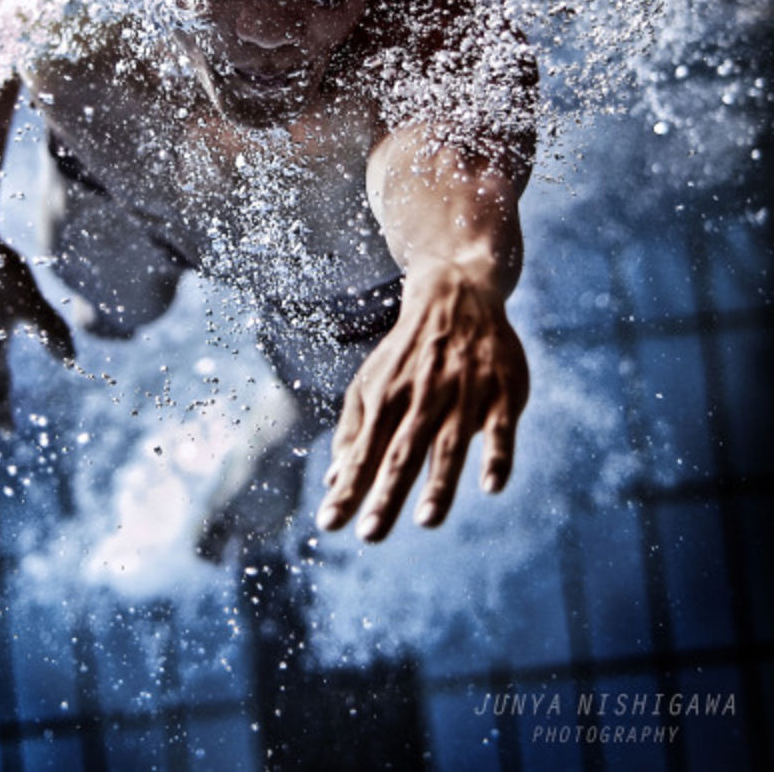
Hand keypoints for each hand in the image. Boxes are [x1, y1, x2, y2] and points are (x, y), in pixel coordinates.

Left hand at [316, 259, 527, 540]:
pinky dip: (496, 455)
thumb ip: (354, 431)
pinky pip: (499, 427)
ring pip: (449, 442)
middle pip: (402, 452)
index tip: (330, 524)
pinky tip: (491, 485)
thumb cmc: (406, 353)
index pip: (364, 451)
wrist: (453, 295)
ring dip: (440, 482)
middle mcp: (422, 397)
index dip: (348, 488)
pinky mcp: (501, 391)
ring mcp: (463, 393)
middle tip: (370, 535)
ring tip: (426, 519)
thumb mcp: (371, 382)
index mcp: (387, 398)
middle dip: (386, 494)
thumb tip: (333, 480)